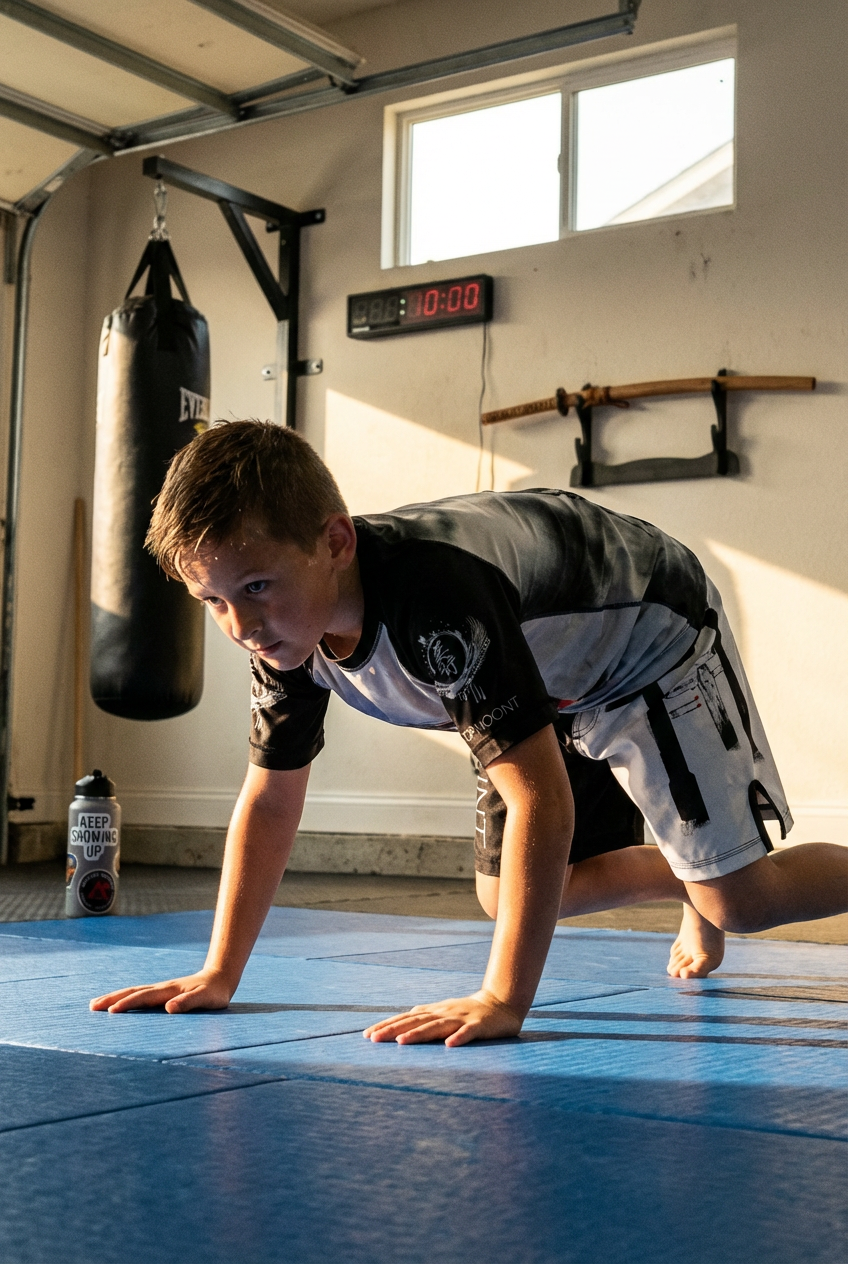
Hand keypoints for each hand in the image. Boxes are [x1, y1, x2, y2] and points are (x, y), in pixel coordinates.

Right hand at [89, 969, 233, 1013]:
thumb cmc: (214, 993)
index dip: (128, 1004)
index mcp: (169, 991)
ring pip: (133, 992)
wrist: (220, 978)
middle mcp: (161, 988)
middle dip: (112, 998)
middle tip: (92, 1006)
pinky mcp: (162, 993)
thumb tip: (168, 1008)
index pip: (144, 997)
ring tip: (95, 1004)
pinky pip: (139, 995)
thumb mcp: (206, 999)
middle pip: (132, 992)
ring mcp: (160, 989)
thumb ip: (188, 1003)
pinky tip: (117, 1004)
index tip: (111, 1011)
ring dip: (114, 997)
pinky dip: (124, 998)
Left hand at [363, 989, 522, 1046]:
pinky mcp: (480, 1026)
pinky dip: (459, 1038)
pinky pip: (468, 1033)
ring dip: (419, 1034)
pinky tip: (449, 1046)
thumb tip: (399, 1026)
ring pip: (437, 1026)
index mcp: (434, 1011)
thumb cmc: (468, 1013)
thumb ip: (424, 1020)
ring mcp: (461, 1018)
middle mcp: (444, 1012)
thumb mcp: (443, 1014)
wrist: (501, 1004)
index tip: (367, 1035)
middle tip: (374, 1039)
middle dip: (394, 1030)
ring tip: (402, 1042)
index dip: (387, 1025)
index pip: (406, 1018)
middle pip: (416, 1021)